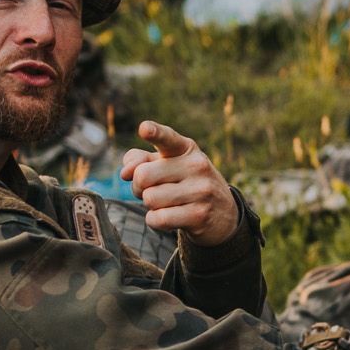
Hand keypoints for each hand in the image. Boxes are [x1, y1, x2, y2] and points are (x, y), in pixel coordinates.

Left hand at [120, 121, 239, 245]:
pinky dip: (155, 220)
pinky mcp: (199, 215)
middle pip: (143, 176)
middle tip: (150, 190)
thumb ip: (141, 160)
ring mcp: (200, 191)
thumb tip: (125, 172)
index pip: (167, 138)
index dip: (154, 132)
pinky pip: (158, 219)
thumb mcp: (168, 165)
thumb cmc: (186, 184)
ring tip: (165, 203)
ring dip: (149, 206)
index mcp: (186, 149)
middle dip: (138, 187)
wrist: (223, 214)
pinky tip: (168, 216)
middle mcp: (196, 166)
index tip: (144, 128)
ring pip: (150, 199)